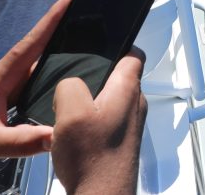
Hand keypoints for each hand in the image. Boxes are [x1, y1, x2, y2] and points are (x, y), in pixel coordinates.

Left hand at [0, 0, 74, 176]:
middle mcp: (1, 79)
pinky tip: (58, 88)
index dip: (50, 21)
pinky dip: (45, 82)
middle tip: (89, 21)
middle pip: (37, 52)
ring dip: (55, 59)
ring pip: (34, 71)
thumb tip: (58, 136)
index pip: (30, 44)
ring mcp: (0, 90)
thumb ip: (22, 142)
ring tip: (84, 51)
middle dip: (61, 34)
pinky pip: (28, 86)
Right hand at [51, 50, 147, 194]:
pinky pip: (106, 120)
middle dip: (96, 76)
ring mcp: (129, 124)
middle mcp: (134, 105)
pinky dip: (90, 122)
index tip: (102, 42)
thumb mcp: (71, 111)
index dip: (118, 44)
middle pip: (119, 76)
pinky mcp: (121, 141)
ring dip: (91, 102)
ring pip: (110, 100)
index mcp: (128, 89)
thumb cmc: (93, 161)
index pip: (133, 53)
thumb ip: (70, 85)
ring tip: (69, 112)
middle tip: (74, 82)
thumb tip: (70, 83)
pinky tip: (74, 134)